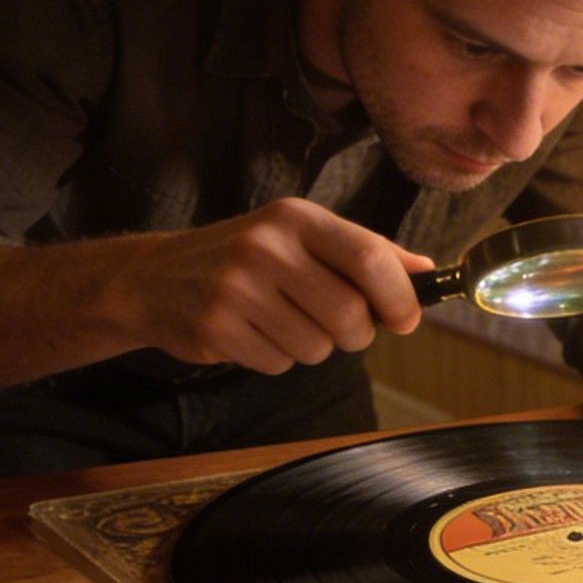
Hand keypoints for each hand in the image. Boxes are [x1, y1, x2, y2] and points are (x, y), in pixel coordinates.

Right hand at [121, 198, 435, 374]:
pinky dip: (279, 358)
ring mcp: (236, 288)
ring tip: (284, 322)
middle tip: (341, 327)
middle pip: (349, 314)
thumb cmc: (245, 257)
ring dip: (313, 347)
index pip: (368, 256)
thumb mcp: (301, 237)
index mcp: (295, 218)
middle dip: (356, 334)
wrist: (154, 278)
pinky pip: (279, 363)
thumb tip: (427, 272)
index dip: (398, 296)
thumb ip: (364, 252)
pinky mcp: (216, 328)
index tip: (405, 318)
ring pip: (316, 347)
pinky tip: (255, 333)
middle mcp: (265, 247)